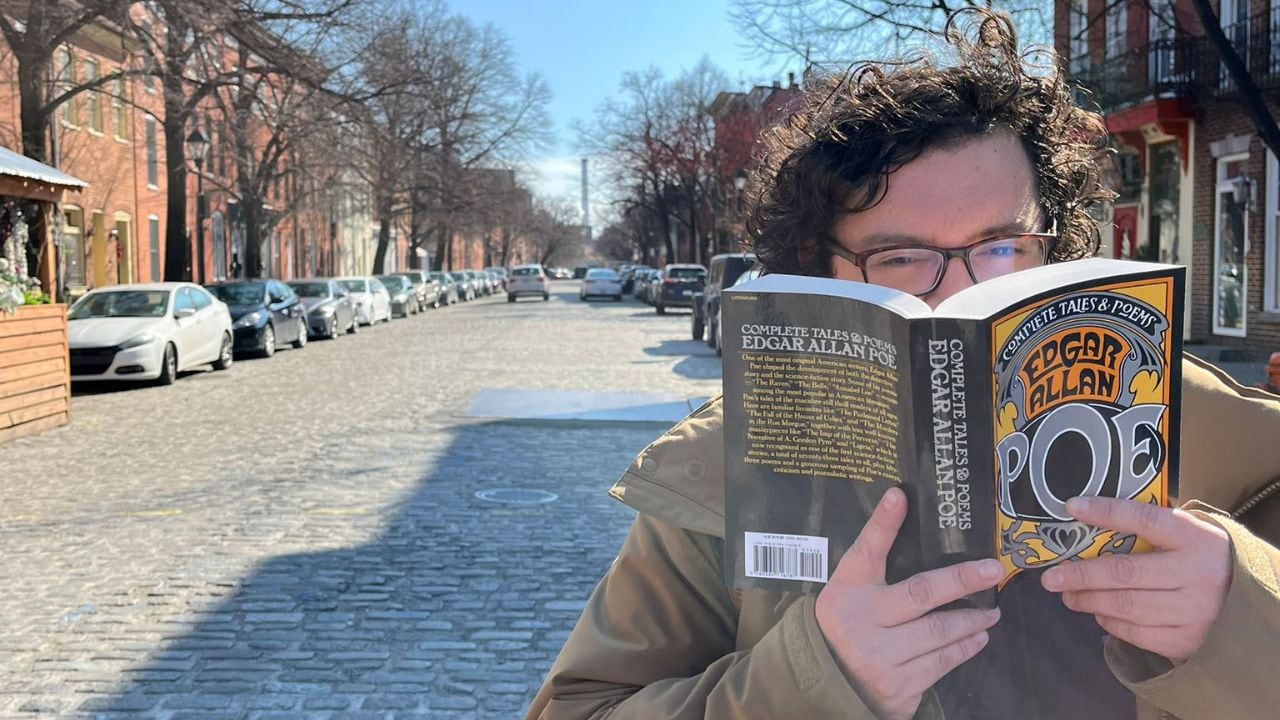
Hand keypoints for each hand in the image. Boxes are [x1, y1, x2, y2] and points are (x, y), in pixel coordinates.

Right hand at [815, 487, 1002, 719]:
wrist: (833, 681)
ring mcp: (880, 659)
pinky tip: (977, 639)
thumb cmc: (851, 622)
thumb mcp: (853, 587)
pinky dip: (964, 649)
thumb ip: (876, 553)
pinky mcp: (899, 687)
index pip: (866, 552)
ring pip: (939, 633)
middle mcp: (862, 624)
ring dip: (972, 620)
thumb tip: (900, 501)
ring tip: (990, 612)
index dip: (883, 524)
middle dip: (961, 580)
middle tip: (992, 571)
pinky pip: (941, 663)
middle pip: (920, 595)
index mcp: (848, 592)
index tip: (900, 496)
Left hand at [1041, 497, 1231, 663]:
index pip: (1144, 519)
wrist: (1248, 600)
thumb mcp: (1189, 534)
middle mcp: (1198, 575)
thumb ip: (1151, 527)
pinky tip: (1099, 613)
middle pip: (1125, 572)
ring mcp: (1195, 611)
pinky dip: (1110, 622)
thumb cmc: (1204, 559)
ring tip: (1068, 595)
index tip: (1071, 507)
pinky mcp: (1188, 641)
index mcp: (1196, 538)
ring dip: (1088, 600)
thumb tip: (1091, 517)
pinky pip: (1136, 632)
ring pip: (1126, 606)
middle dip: (1081, 574)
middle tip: (1051, 577)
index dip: (1106, 512)